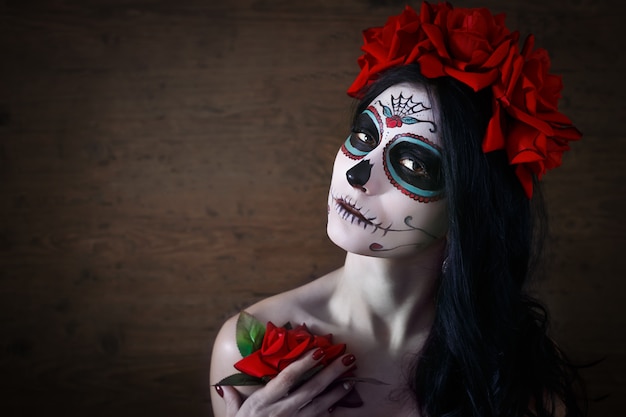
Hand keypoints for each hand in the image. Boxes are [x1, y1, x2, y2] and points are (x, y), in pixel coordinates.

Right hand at [214, 350, 357, 415]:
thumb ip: (232, 400)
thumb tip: (226, 386)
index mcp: (263, 402)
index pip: (287, 378)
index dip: (304, 363)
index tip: (319, 350)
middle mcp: (280, 411)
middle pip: (310, 389)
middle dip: (331, 372)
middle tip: (347, 357)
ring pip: (319, 405)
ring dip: (336, 392)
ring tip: (350, 379)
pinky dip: (330, 412)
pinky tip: (340, 404)